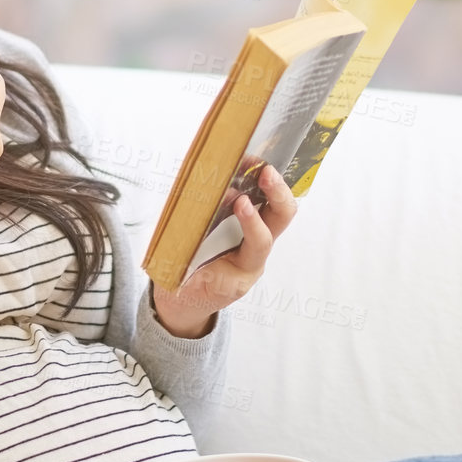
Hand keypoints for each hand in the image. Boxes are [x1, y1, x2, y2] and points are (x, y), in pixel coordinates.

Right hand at [150, 162, 298, 336]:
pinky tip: (245, 165)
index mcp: (242, 272)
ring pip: (275, 209)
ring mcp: (253, 240)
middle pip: (281, 221)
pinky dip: (255, 183)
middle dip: (278, 194)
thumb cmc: (184, 288)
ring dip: (268, 183)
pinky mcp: (246, 228)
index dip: (252, 223)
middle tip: (265, 172)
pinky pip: (260, 202)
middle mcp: (254, 255)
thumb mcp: (180, 276)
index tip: (240, 202)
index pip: (258, 244)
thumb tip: (186, 216)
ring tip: (252, 161)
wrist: (187, 300)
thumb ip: (185, 251)